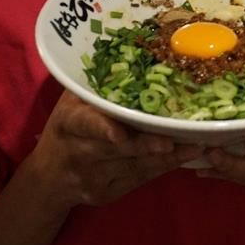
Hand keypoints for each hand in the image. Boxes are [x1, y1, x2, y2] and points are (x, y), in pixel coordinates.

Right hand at [27, 91, 204, 209]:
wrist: (48, 177)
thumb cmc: (67, 128)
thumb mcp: (71, 104)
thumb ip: (96, 88)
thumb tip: (135, 51)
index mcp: (67, 122)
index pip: (83, 124)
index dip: (101, 128)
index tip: (119, 133)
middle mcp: (79, 152)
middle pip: (117, 149)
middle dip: (147, 144)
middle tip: (174, 139)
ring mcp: (93, 177)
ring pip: (134, 166)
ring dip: (166, 157)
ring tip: (195, 145)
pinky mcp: (107, 193)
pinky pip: (140, 179)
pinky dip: (164, 167)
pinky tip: (186, 155)